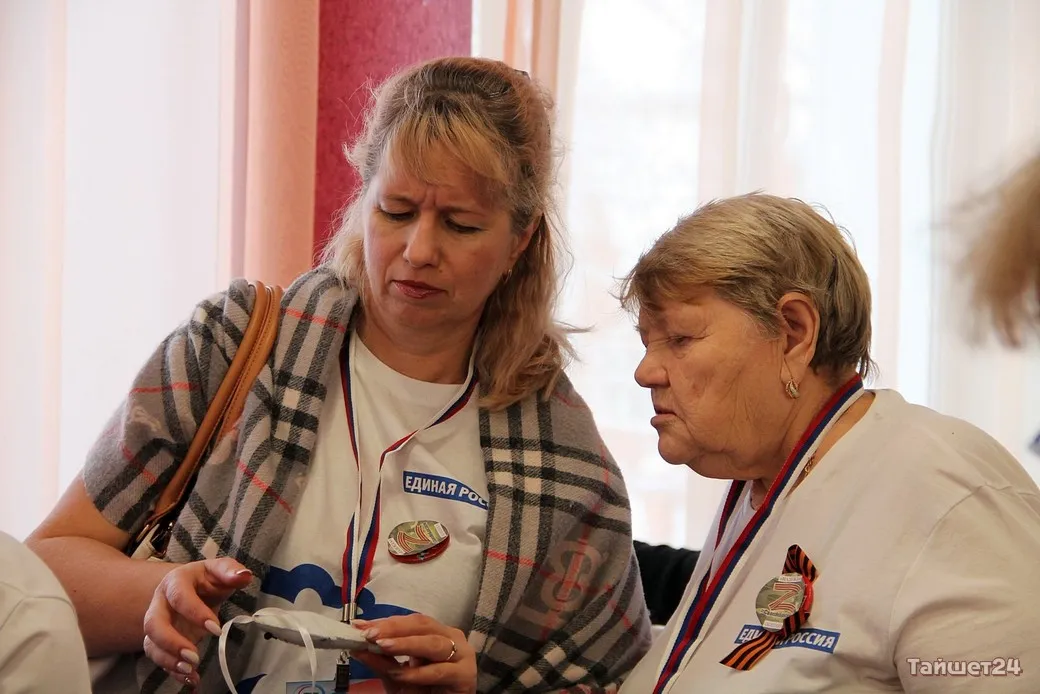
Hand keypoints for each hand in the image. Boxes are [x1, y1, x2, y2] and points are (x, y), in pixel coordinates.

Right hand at [141, 557, 252, 687]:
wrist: (195, 587)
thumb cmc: (208, 579)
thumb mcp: (220, 570)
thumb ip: (231, 571)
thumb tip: (244, 575)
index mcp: (175, 582)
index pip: (179, 597)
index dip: (195, 613)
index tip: (216, 629)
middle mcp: (160, 603)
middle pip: (153, 624)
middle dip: (171, 642)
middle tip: (194, 656)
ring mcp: (157, 623)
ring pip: (151, 644)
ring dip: (168, 660)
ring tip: (190, 671)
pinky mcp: (160, 641)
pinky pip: (159, 657)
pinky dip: (172, 671)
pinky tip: (191, 679)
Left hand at [349, 615, 476, 693]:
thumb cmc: (424, 691)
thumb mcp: (398, 676)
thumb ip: (382, 662)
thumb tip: (358, 648)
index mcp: (436, 633)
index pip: (410, 621)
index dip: (386, 622)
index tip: (360, 625)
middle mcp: (451, 638)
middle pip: (423, 625)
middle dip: (394, 629)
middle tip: (370, 634)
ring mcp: (461, 655)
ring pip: (433, 643)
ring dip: (406, 644)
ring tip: (383, 646)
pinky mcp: (465, 675)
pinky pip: (440, 671)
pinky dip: (419, 673)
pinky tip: (402, 674)